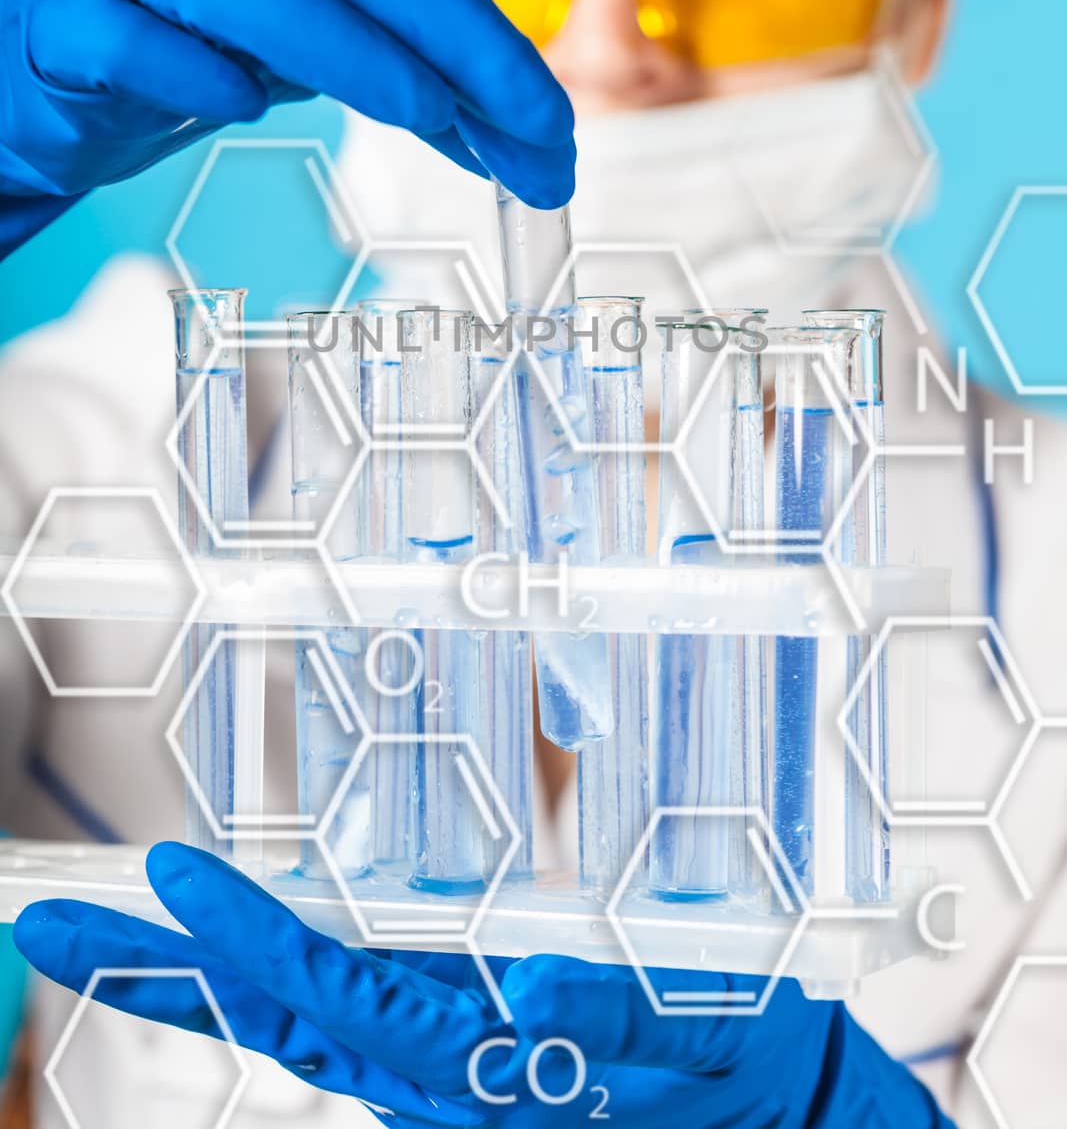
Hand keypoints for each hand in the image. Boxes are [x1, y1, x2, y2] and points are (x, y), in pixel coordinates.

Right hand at [0, 0, 574, 253]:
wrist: (52, 31)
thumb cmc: (205, 27)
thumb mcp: (322, 37)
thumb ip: (415, 75)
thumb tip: (527, 144)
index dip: (491, 42)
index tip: (552, 129)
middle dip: (452, 39)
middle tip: (524, 127)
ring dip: (344, 50)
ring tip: (422, 113)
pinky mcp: (67, 18)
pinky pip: (125, 35)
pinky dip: (189, 71)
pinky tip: (243, 105)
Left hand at [14, 843, 951, 1127]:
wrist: (804, 1122)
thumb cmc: (755, 1080)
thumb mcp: (702, 1048)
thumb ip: (616, 1023)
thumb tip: (522, 989)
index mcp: (495, 1071)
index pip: (339, 1003)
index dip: (246, 942)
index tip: (161, 882)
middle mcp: (454, 1075)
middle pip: (285, 1018)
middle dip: (166, 970)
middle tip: (50, 916)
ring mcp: (461, 1071)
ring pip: (312, 1024)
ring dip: (210, 975)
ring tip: (125, 925)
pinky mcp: (486, 1057)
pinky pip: (366, 1031)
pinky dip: (293, 991)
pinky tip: (256, 963)